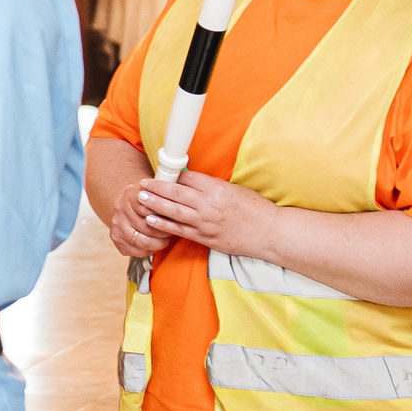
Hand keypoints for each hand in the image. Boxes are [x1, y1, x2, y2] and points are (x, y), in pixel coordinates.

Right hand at [106, 174, 176, 259]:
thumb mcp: (156, 189)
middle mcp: (121, 209)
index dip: (164, 213)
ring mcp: (117, 225)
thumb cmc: (148, 199)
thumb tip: (183, 191)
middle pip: (147, 226)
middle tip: (174, 229)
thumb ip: (166, 191)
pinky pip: (137, 251)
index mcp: (131, 194)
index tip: (174, 216)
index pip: (149, 206)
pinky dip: (150, 250)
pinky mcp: (117, 239)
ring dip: (158, 242)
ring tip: (166, 238)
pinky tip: (155, 243)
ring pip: (142, 241)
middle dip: (164, 230)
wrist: (128, 205)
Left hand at [128, 170, 282, 260]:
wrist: (270, 233)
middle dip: (157, 187)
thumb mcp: (235, 189)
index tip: (161, 172)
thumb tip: (191, 180)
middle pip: (175, 193)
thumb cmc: (255, 209)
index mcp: (217, 189)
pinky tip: (151, 219)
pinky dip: (163, 224)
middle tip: (142, 184)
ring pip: (173, 212)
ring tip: (141, 198)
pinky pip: (179, 230)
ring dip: (154, 204)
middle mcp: (209, 205)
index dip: (172, 176)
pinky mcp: (205, 238)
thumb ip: (213, 186)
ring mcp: (205, 223)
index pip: (188, 179)